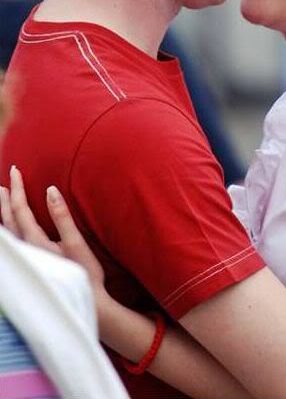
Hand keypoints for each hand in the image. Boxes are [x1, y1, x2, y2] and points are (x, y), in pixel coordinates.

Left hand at [0, 166, 104, 293]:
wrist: (87, 304)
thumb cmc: (86, 274)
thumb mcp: (76, 243)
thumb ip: (62, 216)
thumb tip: (50, 190)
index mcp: (35, 243)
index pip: (20, 209)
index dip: (17, 189)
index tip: (15, 170)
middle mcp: (26, 251)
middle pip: (8, 220)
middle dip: (6, 199)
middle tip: (4, 182)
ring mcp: (27, 261)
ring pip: (7, 233)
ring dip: (3, 214)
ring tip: (2, 200)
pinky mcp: (31, 267)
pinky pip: (12, 242)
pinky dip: (8, 229)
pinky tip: (12, 228)